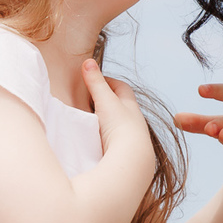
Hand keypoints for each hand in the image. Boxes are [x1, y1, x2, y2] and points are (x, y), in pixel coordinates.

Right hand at [83, 59, 155, 189]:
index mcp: (131, 106)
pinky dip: (106, 138)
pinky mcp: (126, 154)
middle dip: (106, 101)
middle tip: (88, 100)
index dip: (107, 81)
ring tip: (89, 122)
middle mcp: (135, 121)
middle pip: (121, 106)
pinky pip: (115, 141)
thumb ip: (95, 83)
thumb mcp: (105, 101)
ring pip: (118, 125)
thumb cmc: (121, 128)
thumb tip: (88, 62)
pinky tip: (96, 142)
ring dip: (106, 122)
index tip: (92, 80)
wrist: (133, 161)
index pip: (121, 87)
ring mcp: (131, 139)